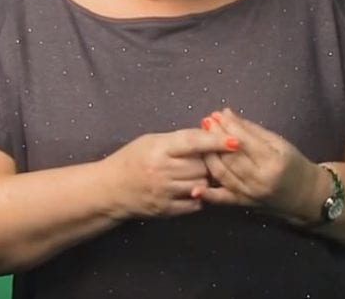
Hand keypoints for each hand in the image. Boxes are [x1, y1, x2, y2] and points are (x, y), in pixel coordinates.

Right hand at [105, 129, 239, 219]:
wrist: (109, 189)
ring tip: (205, 173)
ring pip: (201, 184)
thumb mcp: (151, 141)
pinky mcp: (165, 209)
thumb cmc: (131, 159)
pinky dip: (200, 196)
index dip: (216, 141)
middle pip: (202, 165)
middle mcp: (162, 170)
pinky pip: (195, 204)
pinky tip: (196, 189)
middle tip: (216, 158)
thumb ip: (178, 139)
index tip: (236, 141)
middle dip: (212, 162)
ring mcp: (164, 192)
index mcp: (159, 149)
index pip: (194, 142)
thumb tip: (209, 134)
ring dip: (207, 179)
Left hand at [195, 109, 326, 224]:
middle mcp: (260, 180)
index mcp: (273, 161)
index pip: (245, 141)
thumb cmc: (293, 164)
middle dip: (215, 137)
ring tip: (200, 139)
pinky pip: (223, 199)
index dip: (229, 127)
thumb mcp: (279, 142)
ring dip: (208, 155)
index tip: (216, 114)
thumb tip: (226, 113)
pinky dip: (208, 195)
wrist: (304, 195)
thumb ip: (251, 129)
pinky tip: (195, 188)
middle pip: (231, 157)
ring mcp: (250, 194)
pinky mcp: (243, 204)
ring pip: (223, 174)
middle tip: (204, 122)